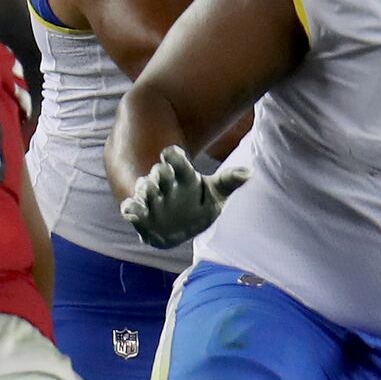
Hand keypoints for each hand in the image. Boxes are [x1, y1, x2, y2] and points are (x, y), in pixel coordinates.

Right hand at [121, 144, 245, 249]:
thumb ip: (228, 181)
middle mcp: (164, 184)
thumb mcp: (216, 194)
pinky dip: (131, 210)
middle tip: (163, 174)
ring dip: (146, 189)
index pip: (176, 160)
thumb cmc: (199, 204)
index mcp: (183, 176)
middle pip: (158, 173)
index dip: (173, 156)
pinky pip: (130, 209)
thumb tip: (249, 172)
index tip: (171, 153)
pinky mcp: (140, 213)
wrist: (178, 226)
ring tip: (152, 193)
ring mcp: (150, 198)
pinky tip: (133, 213)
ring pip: (144, 188)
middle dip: (159, 173)